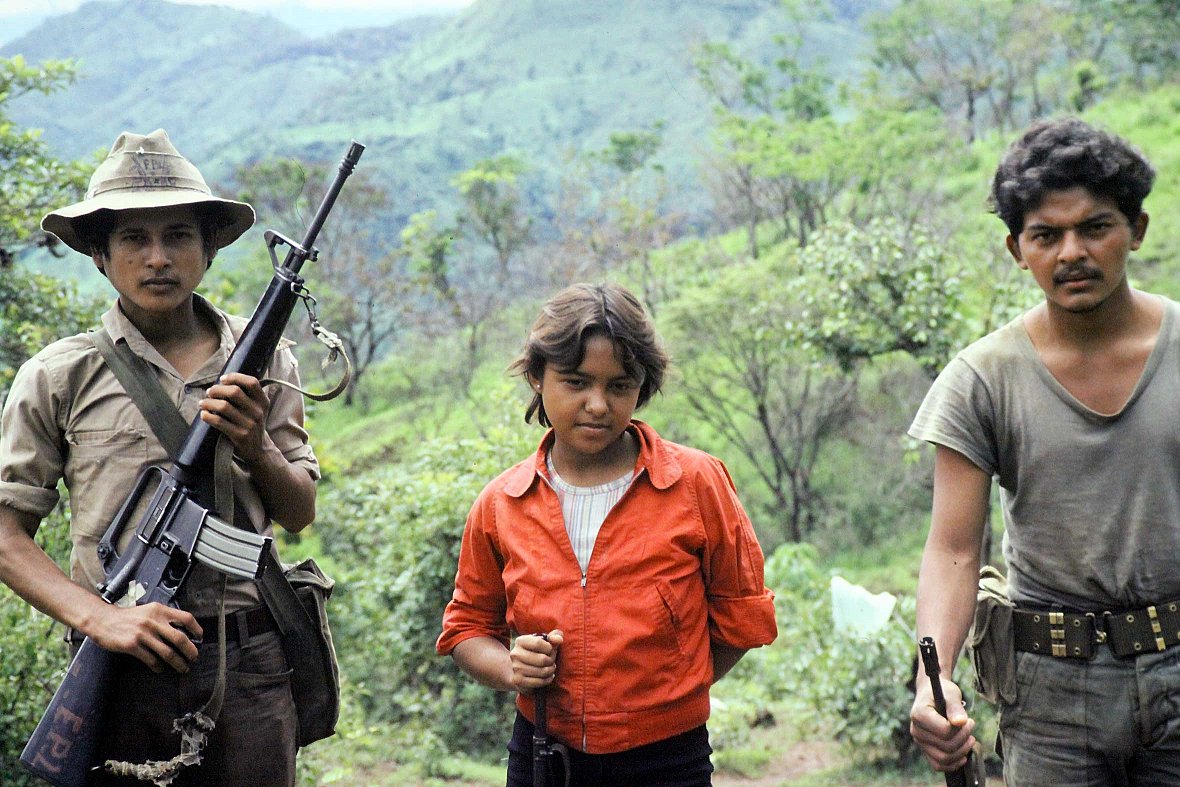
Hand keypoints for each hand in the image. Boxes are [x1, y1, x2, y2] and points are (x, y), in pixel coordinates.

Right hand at [88, 602, 202, 673]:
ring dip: (177, 663)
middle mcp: (153, 621)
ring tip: (182, 668)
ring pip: (167, 652)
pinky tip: (160, 669)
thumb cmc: (128, 617)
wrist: (102, 620)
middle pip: (180, 638)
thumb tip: (183, 631)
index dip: (196, 629)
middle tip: (193, 658)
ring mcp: (142, 634)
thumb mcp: (149, 610)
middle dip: (190, 651)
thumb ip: (164, 618)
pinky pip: (151, 659)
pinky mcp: (132, 646)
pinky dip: (158, 666)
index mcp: (159, 610)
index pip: (186, 618)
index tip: (200, 638)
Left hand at [199, 373, 271, 463]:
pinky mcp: (240, 436)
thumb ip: (246, 396)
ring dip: (208, 402)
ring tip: (202, 403)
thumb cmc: (251, 424)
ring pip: (224, 406)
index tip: (222, 379)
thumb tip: (221, 382)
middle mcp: (258, 412)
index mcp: (263, 402)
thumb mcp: (256, 409)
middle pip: (234, 392)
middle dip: (217, 389)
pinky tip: (204, 415)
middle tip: (209, 392)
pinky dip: (207, 416)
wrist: (258, 450)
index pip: (252, 383)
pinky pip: (219, 422)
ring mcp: (250, 425)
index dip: (235, 377)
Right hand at [510, 629, 562, 694]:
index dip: (549, 648)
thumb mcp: (545, 642)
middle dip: (551, 661)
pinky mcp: (518, 680)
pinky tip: (548, 676)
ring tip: (551, 668)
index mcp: (520, 641)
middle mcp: (515, 654)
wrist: (520, 669)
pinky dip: (547, 680)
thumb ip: (555, 636)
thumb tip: (559, 639)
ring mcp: (515, 668)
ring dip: (551, 670)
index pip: (538, 643)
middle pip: (542, 659)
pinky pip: (539, 682)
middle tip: (552, 661)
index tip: (551, 650)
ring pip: (542, 672)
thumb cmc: (537, 652)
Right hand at [910, 676, 975, 771]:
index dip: (961, 729)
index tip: (969, 720)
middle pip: (946, 746)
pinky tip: (963, 756)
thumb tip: (960, 722)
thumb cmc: (942, 692)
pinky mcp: (925, 749)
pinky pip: (938, 765)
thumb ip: (955, 707)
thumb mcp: (951, 693)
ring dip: (961, 752)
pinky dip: (952, 764)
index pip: (945, 731)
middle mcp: (916, 730)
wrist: (931, 694)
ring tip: (970, 740)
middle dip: (964, 739)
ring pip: (943, 758)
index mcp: (919, 715)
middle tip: (971, 727)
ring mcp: (919, 741)